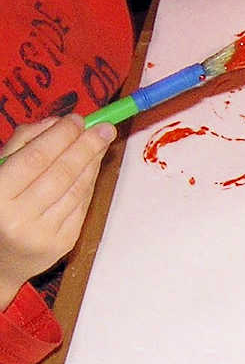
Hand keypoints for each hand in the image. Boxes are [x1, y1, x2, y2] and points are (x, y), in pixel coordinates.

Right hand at [0, 115, 116, 307]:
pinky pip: (81, 207)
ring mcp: (43, 234)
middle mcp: (19, 217)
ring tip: (102, 143)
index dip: (61, 136)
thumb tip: (59, 123)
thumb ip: (23, 143)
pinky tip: (93, 167)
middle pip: (62, 173)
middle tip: (105, 128)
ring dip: (93, 163)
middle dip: (86, 147)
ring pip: (76, 190)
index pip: (36, 157)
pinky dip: (89, 184)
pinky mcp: (61, 244)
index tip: (78, 119)